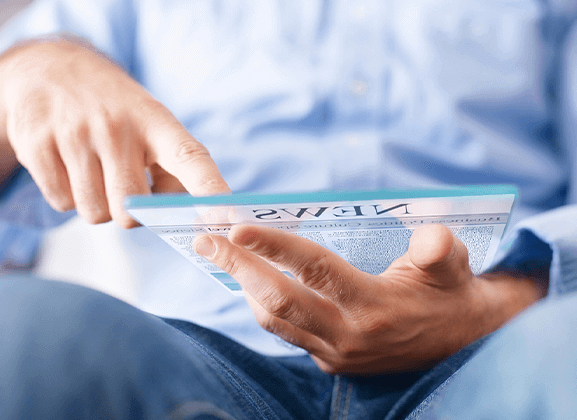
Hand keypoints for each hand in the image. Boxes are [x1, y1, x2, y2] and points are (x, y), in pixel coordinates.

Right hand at [0, 39, 228, 227]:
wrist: (51, 69)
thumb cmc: (114, 109)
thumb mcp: (151, 125)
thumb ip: (174, 168)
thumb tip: (189, 215)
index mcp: (155, 122)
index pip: (190, 158)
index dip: (210, 190)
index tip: (226, 215)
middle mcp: (118, 127)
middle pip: (131, 210)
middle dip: (130, 212)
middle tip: (123, 185)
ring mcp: (75, 134)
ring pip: (95, 213)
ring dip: (98, 206)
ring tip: (95, 173)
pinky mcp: (37, 144)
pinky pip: (62, 203)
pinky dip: (68, 197)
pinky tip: (70, 167)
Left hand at [194, 224, 544, 373]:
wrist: (462, 345)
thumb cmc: (452, 295)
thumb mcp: (454, 268)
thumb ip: (442, 250)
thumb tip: (431, 236)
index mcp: (375, 306)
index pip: (315, 271)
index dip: (275, 248)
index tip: (237, 227)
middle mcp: (349, 335)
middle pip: (279, 301)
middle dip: (238, 269)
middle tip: (207, 241)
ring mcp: (337, 354)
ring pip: (275, 322)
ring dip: (244, 288)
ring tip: (222, 258)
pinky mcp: (332, 362)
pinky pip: (287, 334)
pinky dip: (264, 307)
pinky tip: (252, 284)